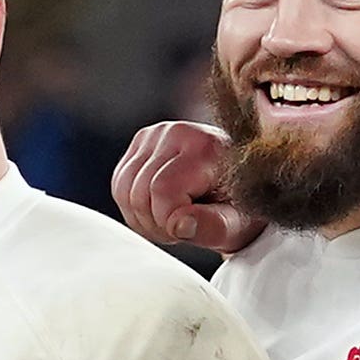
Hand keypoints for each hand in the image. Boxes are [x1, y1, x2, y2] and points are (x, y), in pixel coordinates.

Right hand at [109, 115, 255, 261]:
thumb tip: (180, 225)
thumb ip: (213, 227)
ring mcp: (156, 134)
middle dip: (155, 223)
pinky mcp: (141, 142)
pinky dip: (133, 207)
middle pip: (140, 192)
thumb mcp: (237, 227)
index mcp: (206, 146)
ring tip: (172, 219)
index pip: (163, 190)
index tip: (191, 227)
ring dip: (143, 218)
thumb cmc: (240, 208)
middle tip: (182, 227)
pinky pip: (119, 186)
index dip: (169, 221)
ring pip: (124, 191)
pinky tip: (158, 208)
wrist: (241, 184)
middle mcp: (178, 132)